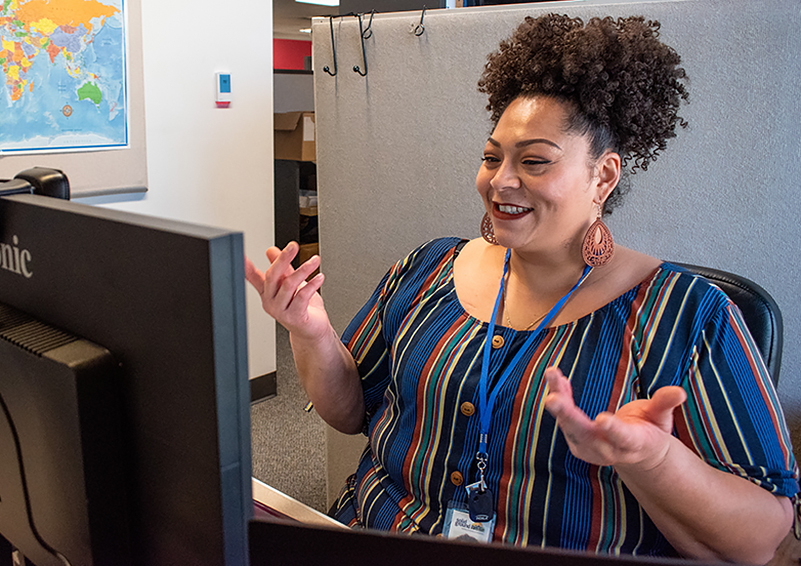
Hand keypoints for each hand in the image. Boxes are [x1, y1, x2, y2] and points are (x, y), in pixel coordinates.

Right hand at [245, 242, 329, 340]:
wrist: (313, 330)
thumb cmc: (302, 308)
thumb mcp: (291, 283)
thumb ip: (282, 268)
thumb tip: (271, 250)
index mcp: (267, 293)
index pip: (254, 276)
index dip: (246, 266)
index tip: (241, 255)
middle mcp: (271, 302)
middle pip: (273, 276)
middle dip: (283, 259)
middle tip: (293, 246)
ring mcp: (281, 311)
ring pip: (289, 284)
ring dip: (304, 270)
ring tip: (315, 261)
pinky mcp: (294, 317)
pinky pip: (302, 296)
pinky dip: (312, 284)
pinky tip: (319, 277)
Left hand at [543, 366, 686, 470]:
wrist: (634, 453)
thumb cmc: (650, 431)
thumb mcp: (661, 419)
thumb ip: (664, 404)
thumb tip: (679, 392)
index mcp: (631, 443)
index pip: (622, 438)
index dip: (613, 430)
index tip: (602, 420)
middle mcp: (606, 448)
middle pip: (584, 433)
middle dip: (568, 416)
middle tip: (552, 400)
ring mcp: (588, 446)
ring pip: (569, 424)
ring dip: (559, 399)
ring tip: (552, 375)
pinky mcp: (575, 439)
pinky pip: (564, 417)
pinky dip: (560, 395)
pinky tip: (556, 378)